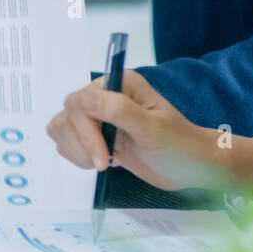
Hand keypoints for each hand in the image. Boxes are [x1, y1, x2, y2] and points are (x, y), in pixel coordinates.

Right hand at [47, 70, 252, 190]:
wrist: (190, 167)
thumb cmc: (178, 146)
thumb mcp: (152, 129)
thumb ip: (118, 111)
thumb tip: (83, 99)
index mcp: (119, 83)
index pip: (79, 101)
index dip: (85, 131)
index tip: (103, 157)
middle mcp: (104, 95)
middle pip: (66, 116)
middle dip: (81, 144)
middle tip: (105, 163)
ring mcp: (98, 116)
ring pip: (62, 129)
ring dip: (77, 151)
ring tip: (104, 163)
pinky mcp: (94, 136)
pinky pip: (67, 143)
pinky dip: (77, 156)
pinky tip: (101, 162)